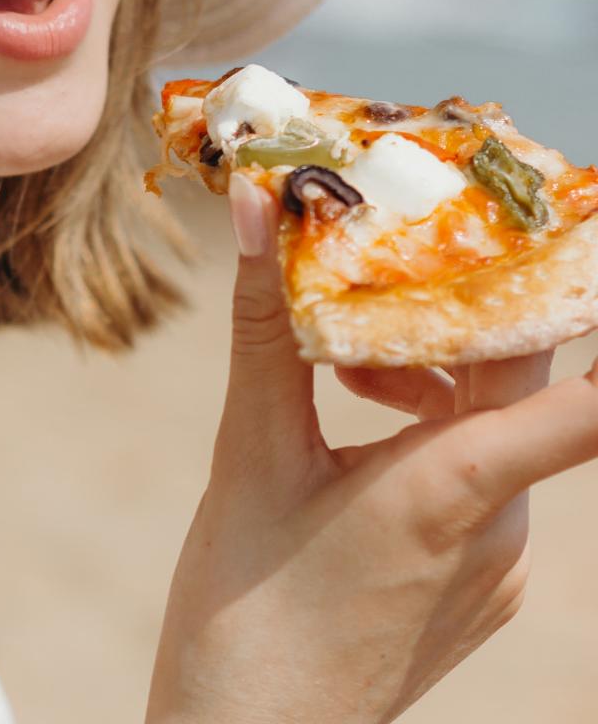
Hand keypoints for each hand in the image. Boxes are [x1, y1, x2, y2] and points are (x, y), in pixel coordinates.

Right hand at [145, 176, 597, 723]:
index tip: (579, 236)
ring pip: (493, 428)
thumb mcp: (249, 449)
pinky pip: (479, 480)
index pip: (583, 400)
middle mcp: (503, 526)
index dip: (586, 313)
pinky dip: (430, 434)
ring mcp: (498, 564)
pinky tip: (353, 439)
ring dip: (429, 373)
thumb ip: (267, 325)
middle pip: (517, 382)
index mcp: (456, 485)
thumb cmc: (242, 600)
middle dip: (457, 310)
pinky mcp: (480, 588)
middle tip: (386, 257)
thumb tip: (262, 206)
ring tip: (339, 370)